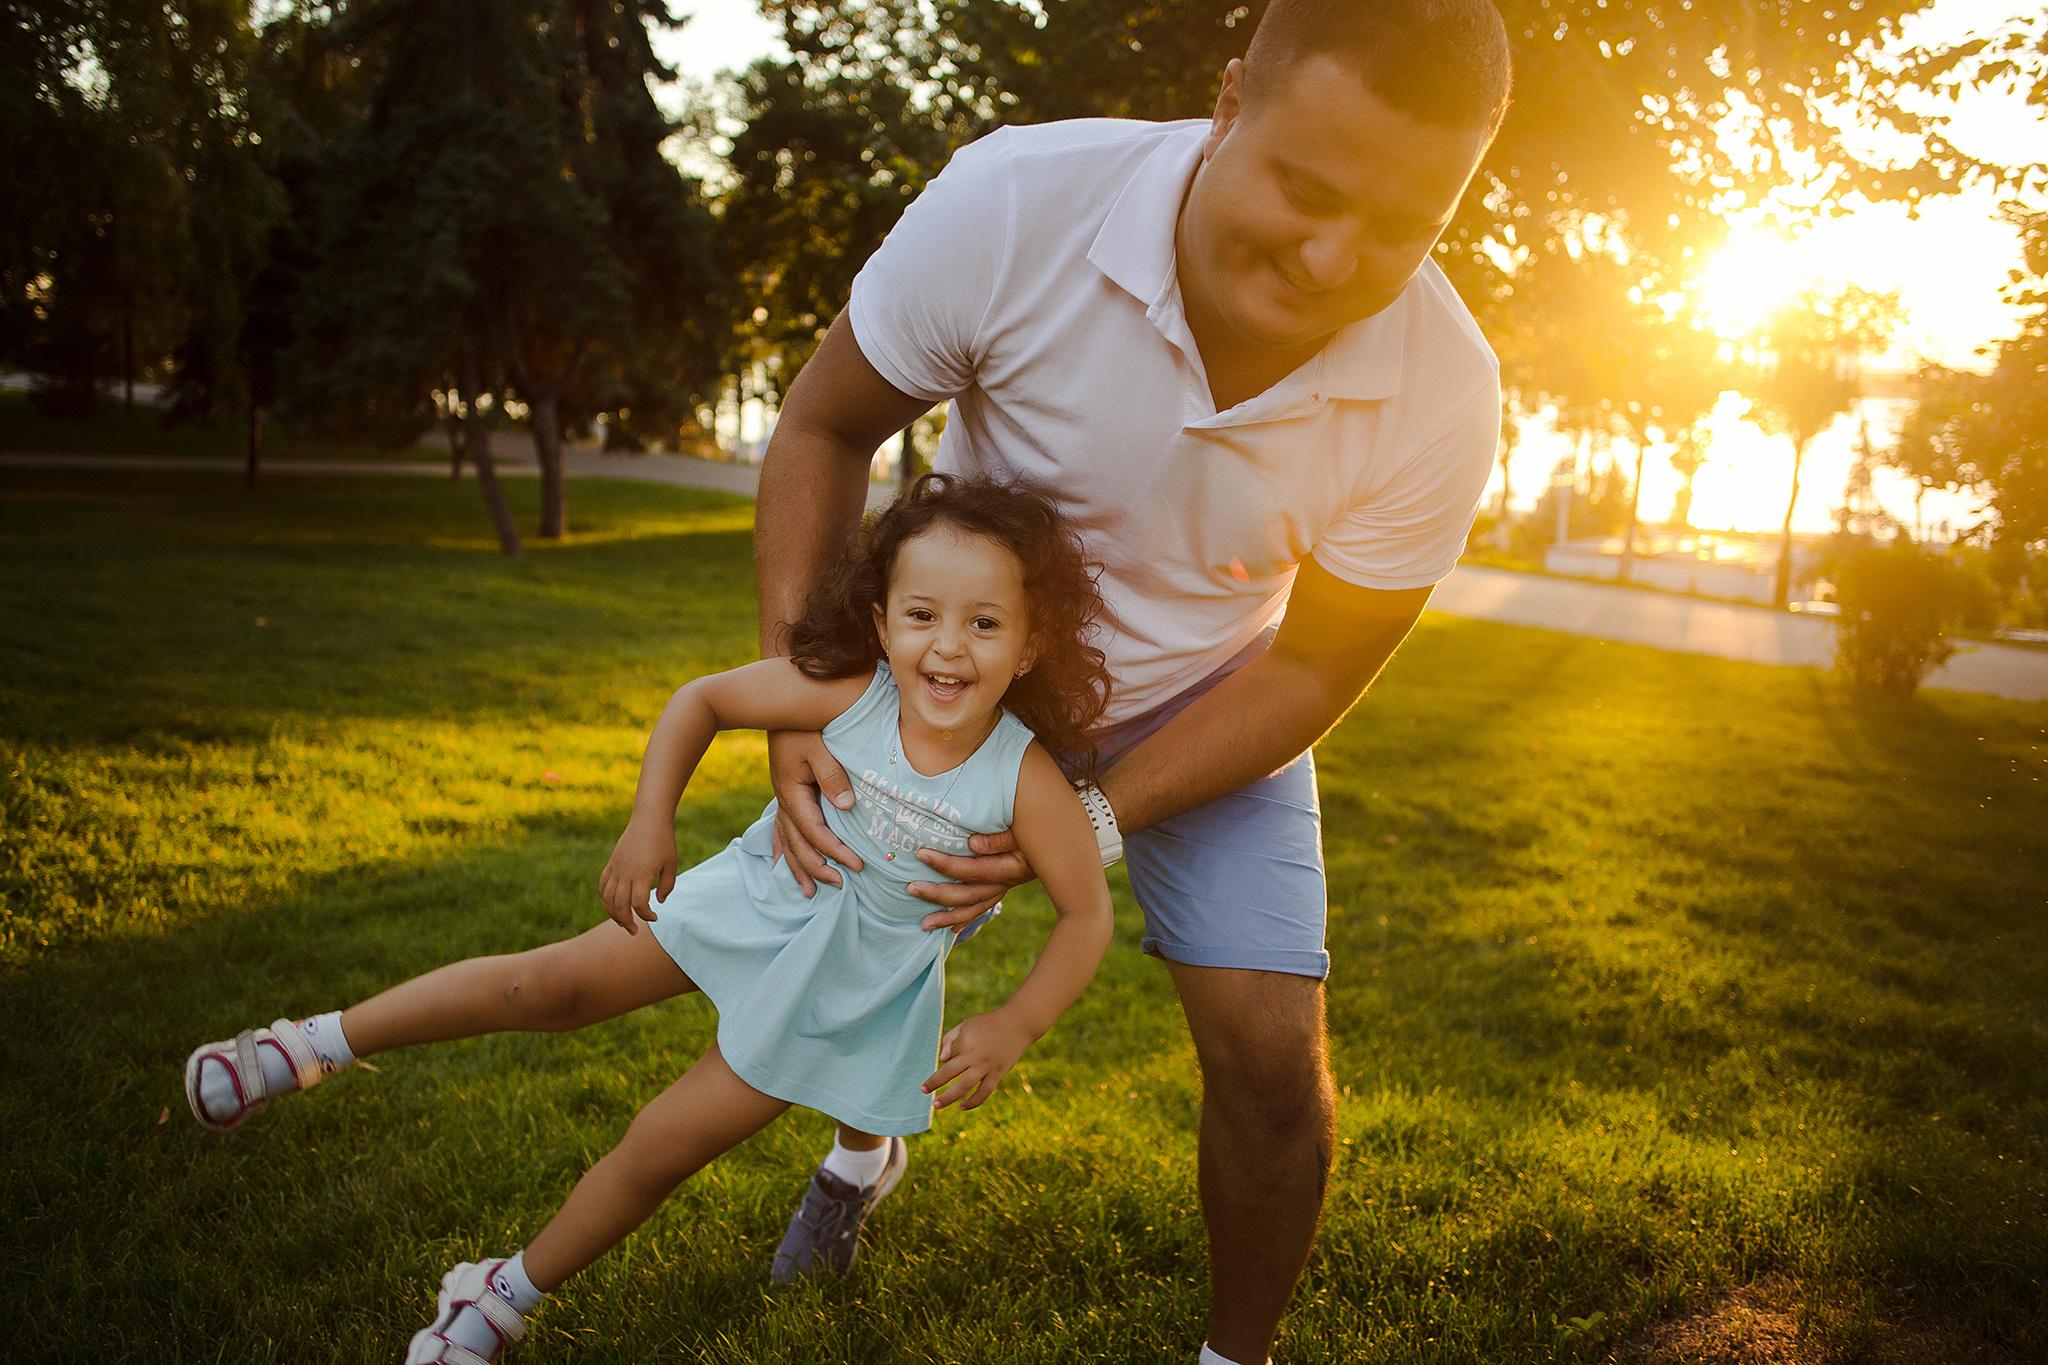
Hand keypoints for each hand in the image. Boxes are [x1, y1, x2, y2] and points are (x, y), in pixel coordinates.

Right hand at [598, 815, 677, 934]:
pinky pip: (603, 884)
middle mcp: (625, 872)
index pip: (639, 903)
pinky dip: (605, 898)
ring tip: (622, 922)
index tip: (655, 917)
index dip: (646, 915)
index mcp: (641, 874)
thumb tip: (659, 902)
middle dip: (625, 921)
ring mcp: (616, 868)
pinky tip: (613, 904)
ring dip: (612, 913)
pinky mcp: (612, 863)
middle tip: (634, 931)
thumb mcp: (672, 864)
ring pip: (607, 897)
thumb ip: (667, 885)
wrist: (649, 819)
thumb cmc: (664, 841)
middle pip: (619, 905)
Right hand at [768, 729, 861, 896]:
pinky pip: (780, 830)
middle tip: (840, 885)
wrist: (778, 708)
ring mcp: (782, 799)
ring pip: (787, 842)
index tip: (856, 865)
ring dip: (798, 867)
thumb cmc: (802, 726)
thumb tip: (846, 806)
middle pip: (799, 844)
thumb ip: (832, 776)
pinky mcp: (784, 794)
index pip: (815, 831)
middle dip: (818, 868)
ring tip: (808, 892)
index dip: (835, 851)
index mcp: (793, 792)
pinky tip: (781, 865)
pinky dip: (782, 850)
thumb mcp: (819, 746)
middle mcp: (785, 801)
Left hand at [910, 830, 1034, 930]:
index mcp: (1010, 867)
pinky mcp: (1001, 888)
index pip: (973, 870)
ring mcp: (1003, 888)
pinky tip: (950, 931)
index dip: (946, 865)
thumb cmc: (1038, 825)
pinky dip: (965, 919)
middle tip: (911, 889)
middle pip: (968, 894)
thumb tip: (972, 844)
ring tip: (923, 925)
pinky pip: (981, 908)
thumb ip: (1001, 837)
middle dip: (938, 894)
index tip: (921, 854)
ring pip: (973, 907)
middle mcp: (1006, 883)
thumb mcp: (1024, 827)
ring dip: (948, 916)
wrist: (1060, 837)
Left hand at [924, 1010, 1034, 1110]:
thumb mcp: (965, 1025)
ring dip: (950, 1097)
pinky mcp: (998, 1074)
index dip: (937, 1072)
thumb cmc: (988, 1023)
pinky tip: (963, 1106)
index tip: (926, 1084)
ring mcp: (987, 1067)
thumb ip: (950, 1040)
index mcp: (965, 1043)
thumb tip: (943, 1060)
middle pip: (951, 1075)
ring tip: (938, 1105)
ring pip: (966, 1086)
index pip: (946, 1060)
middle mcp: (974, 1057)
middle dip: (936, 1085)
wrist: (1017, 1024)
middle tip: (926, 1095)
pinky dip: (974, 1101)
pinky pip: (985, 1091)